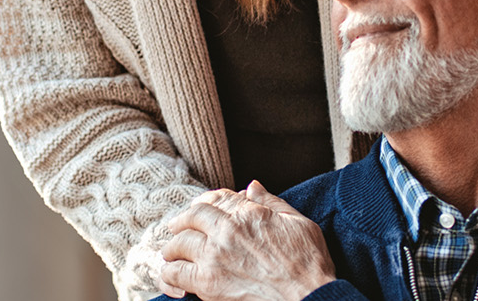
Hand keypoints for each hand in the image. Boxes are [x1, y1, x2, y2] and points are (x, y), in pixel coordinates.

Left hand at [157, 181, 335, 300]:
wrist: (308, 296)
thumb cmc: (309, 263)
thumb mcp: (298, 222)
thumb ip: (272, 202)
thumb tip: (251, 186)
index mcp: (250, 213)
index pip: (217, 199)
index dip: (207, 202)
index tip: (201, 208)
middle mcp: (227, 230)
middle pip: (192, 217)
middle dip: (183, 221)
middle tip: (177, 227)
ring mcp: (215, 256)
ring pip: (179, 243)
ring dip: (173, 247)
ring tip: (171, 252)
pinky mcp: (208, 283)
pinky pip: (175, 273)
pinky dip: (169, 273)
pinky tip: (169, 274)